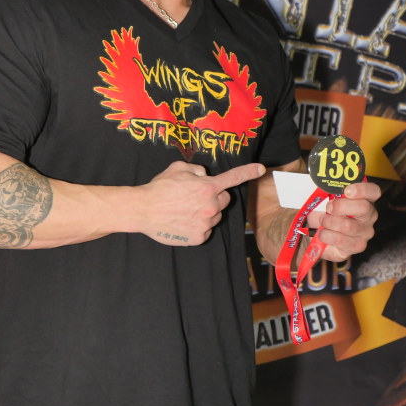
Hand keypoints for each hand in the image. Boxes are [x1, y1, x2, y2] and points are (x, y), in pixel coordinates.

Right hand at [141, 159, 264, 245]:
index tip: (261, 169)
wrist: (143, 209)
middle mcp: (211, 206)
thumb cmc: (159, 187)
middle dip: (215, 197)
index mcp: (208, 187)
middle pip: (225, 200)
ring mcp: (206, 223)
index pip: (234, 177)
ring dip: (207, 212)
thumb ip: (197, 170)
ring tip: (185, 210)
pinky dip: (198, 226)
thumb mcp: (178, 168)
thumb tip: (204, 176)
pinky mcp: (199, 237)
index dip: (249, 172)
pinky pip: (206, 230)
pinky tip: (183, 221)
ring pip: (215, 216)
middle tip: (195, 197)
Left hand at [306, 180, 380, 261]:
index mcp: (364, 199)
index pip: (373, 191)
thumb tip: (318, 184)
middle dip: (341, 206)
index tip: (347, 190)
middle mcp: (368, 216)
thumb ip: (323, 189)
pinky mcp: (356, 246)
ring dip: (330, 222)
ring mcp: (364, 233)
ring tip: (322, 222)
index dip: (363, 189)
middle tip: (328, 208)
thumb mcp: (321, 197)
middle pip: (364, 208)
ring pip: (350, 226)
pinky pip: (343, 242)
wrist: (315, 232)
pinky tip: (322, 234)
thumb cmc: (322, 211)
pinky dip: (328, 236)